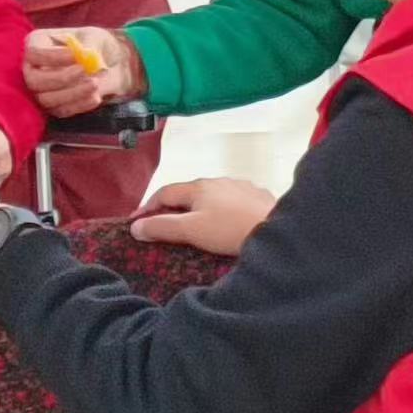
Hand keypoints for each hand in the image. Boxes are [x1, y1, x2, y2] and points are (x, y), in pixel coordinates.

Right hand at [23, 27, 144, 115]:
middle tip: (83, 70)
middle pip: (33, 80)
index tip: (75, 55)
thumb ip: (90, 42)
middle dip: (60, 78)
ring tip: (95, 83)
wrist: (107, 64)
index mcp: (37, 44)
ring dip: (72, 93)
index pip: (34, 54)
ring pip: (46, 99)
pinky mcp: (53, 106)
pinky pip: (61, 110)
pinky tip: (96, 97)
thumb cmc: (94, 44)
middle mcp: (33, 68)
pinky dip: (79, 105)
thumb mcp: (95, 36)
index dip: (52, 57)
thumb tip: (86, 54)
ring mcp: (41, 90)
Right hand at [129, 178, 277, 255]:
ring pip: (212, 196)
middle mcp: (217, 181)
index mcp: (197, 187)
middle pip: (188, 193)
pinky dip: (223, 211)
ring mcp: (240, 187)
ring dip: (200, 208)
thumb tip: (136, 226)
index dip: (148, 207)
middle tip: (165, 226)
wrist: (276, 231)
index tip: (138, 222)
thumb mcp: (190, 231)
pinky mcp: (258, 197)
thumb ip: (162, 227)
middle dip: (173, 208)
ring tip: (198, 226)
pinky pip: (233, 201)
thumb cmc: (229, 230)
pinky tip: (228, 224)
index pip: (164, 193)